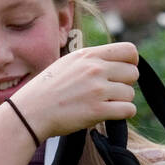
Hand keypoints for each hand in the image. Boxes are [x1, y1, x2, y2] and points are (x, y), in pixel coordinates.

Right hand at [12, 42, 139, 138]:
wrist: (31, 111)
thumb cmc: (47, 89)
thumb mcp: (68, 63)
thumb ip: (91, 60)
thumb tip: (113, 62)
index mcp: (88, 55)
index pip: (129, 51)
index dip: (131, 62)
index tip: (123, 72)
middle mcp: (95, 69)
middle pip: (133, 73)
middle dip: (125, 84)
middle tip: (110, 92)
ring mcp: (97, 90)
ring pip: (130, 94)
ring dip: (121, 101)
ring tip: (103, 104)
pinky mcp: (97, 110)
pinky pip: (128, 110)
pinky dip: (122, 114)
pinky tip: (108, 114)